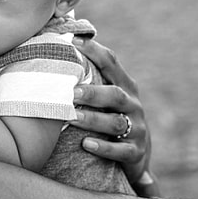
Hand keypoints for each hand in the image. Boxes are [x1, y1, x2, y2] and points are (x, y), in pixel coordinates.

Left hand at [71, 36, 156, 195]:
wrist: (138, 158)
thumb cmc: (112, 119)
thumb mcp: (107, 99)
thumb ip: (90, 79)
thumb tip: (59, 48)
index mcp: (125, 87)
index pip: (111, 64)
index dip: (94, 51)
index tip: (73, 40)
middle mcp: (133, 105)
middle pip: (115, 94)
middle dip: (93, 92)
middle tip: (71, 92)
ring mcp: (136, 129)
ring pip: (115, 123)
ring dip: (93, 119)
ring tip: (72, 118)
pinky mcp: (135, 152)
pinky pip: (120, 150)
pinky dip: (103, 148)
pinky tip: (85, 144)